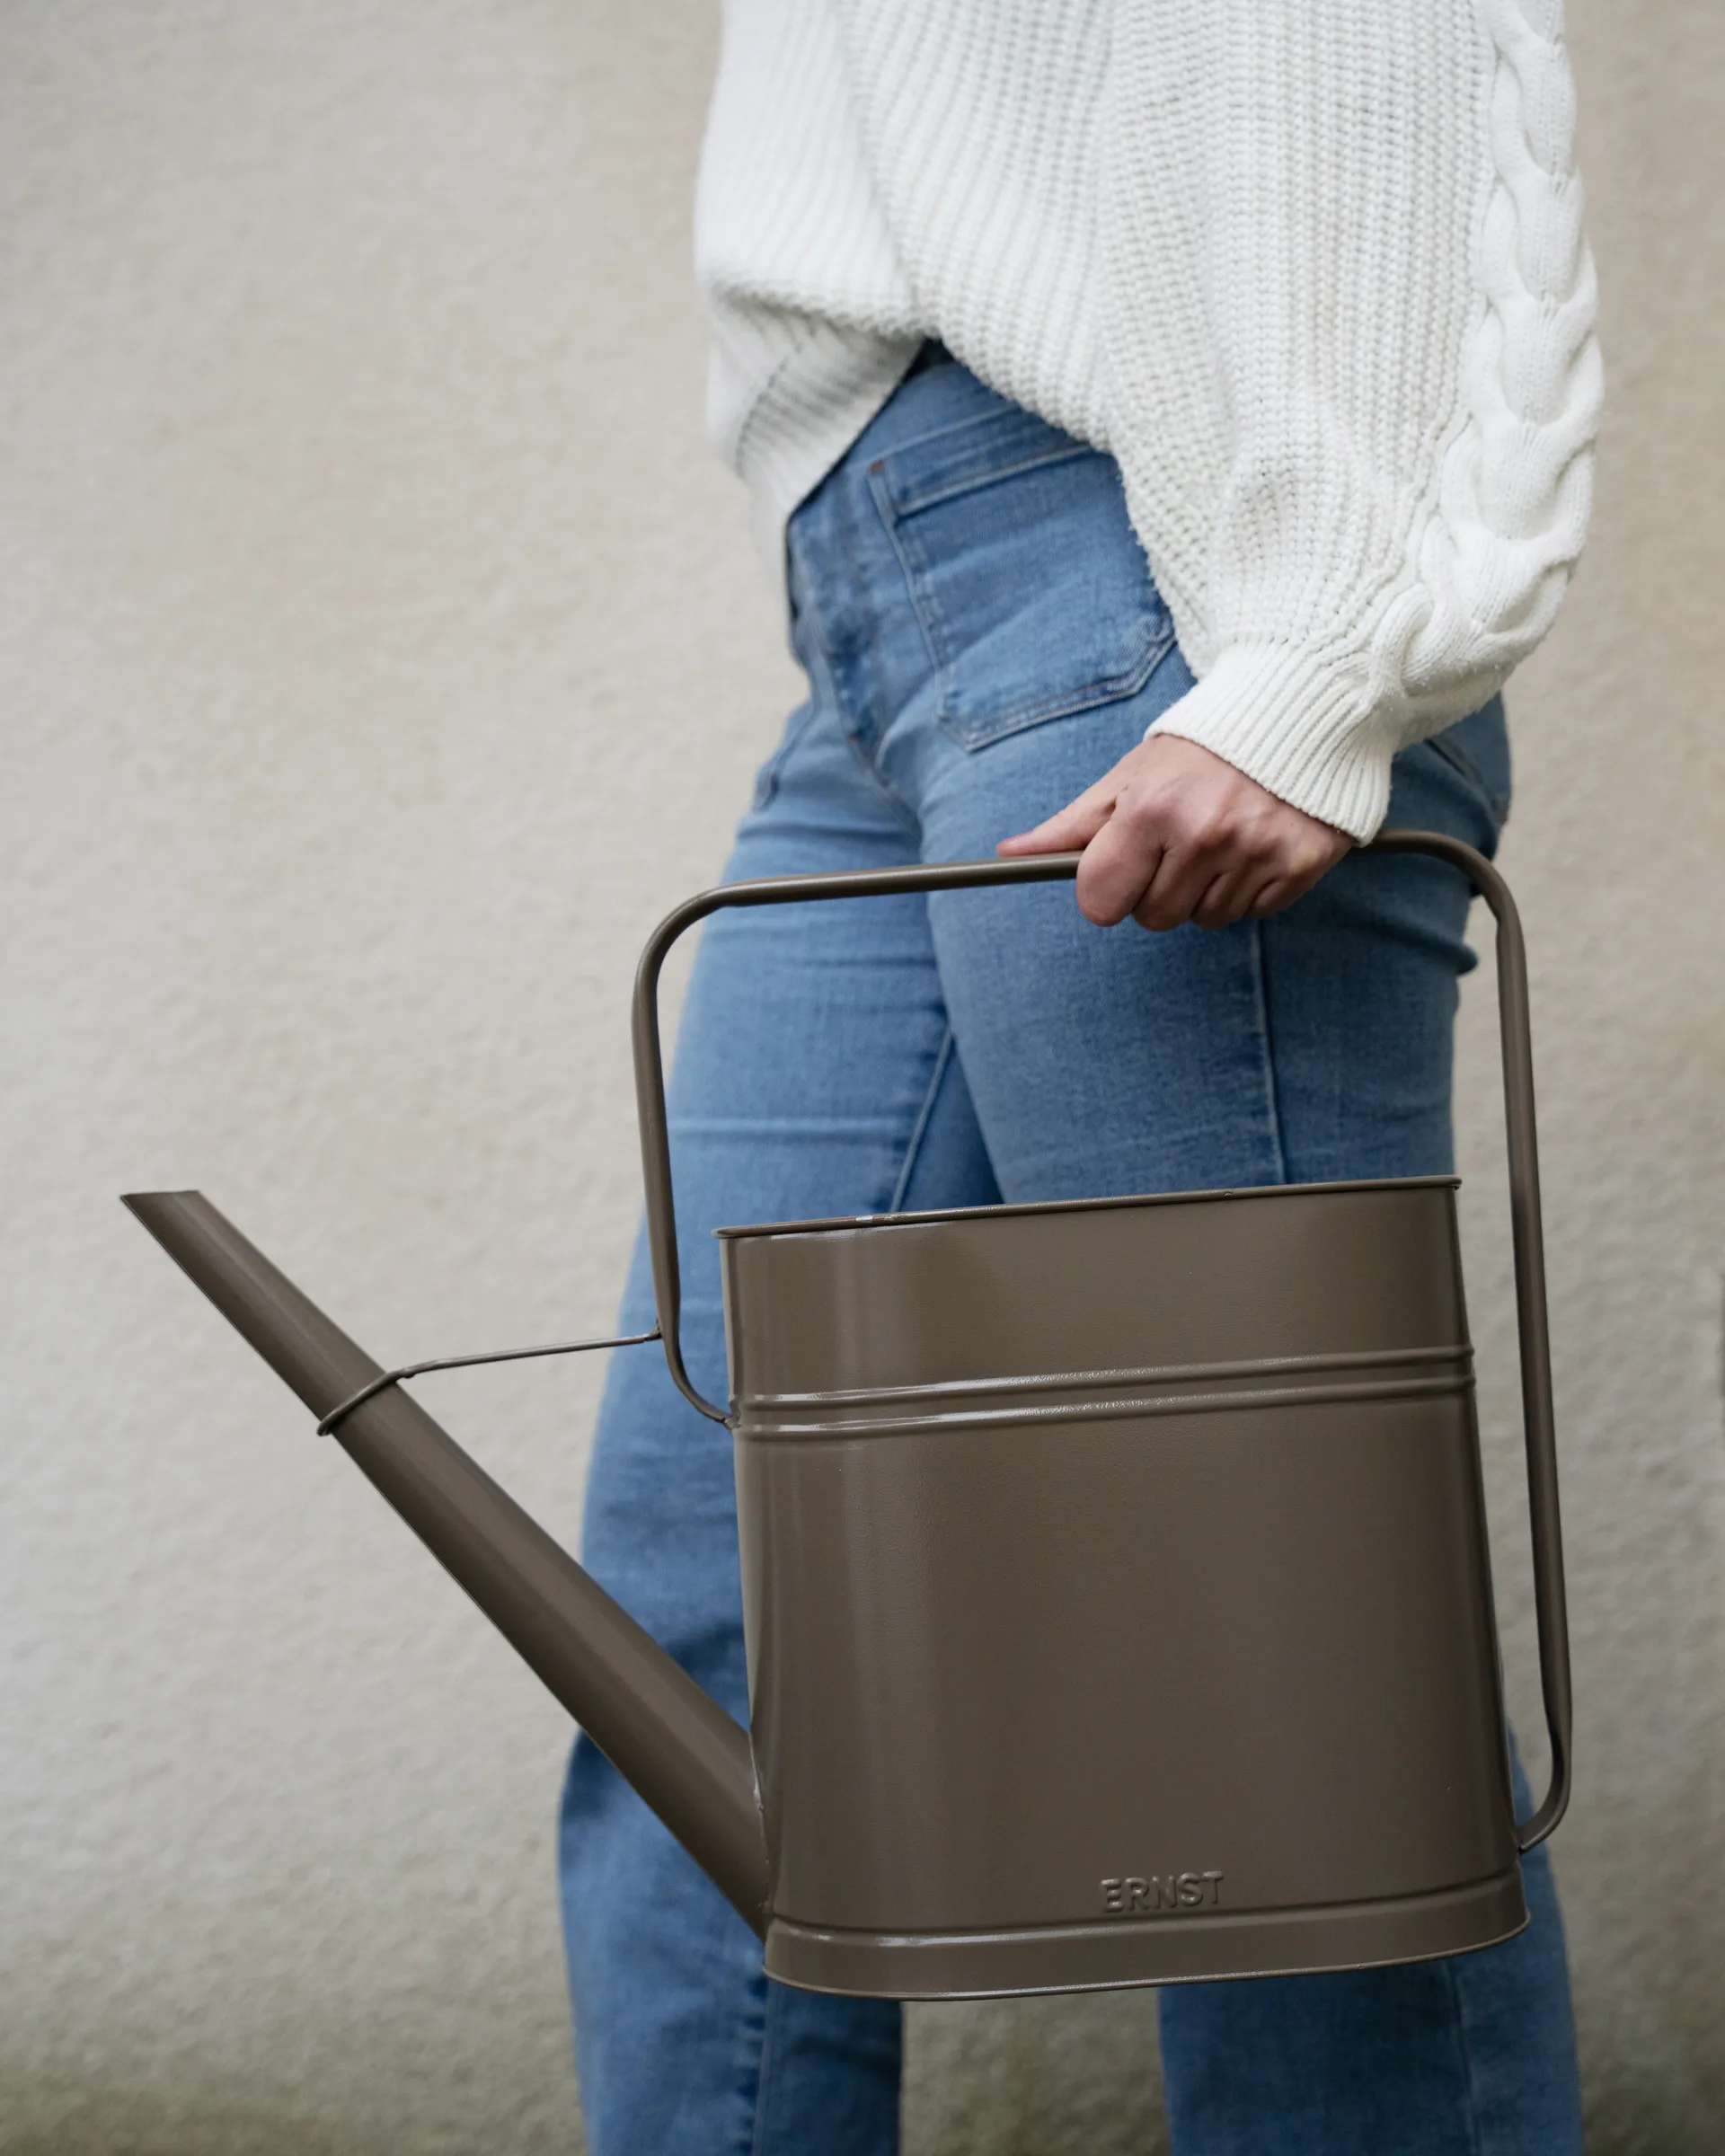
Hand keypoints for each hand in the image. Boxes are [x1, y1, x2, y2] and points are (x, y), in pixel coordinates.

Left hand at [997, 734, 1350, 931]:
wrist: (1298, 708)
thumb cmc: (1201, 748)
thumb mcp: (1131, 776)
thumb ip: (1072, 824)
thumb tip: (1010, 856)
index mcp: (1151, 808)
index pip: (1101, 901)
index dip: (1105, 890)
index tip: (1117, 872)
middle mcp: (1204, 834)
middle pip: (1153, 917)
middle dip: (1157, 889)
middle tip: (1177, 843)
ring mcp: (1255, 853)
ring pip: (1205, 919)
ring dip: (1205, 890)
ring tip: (1220, 838)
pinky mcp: (1298, 866)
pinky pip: (1253, 912)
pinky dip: (1248, 888)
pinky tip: (1253, 844)